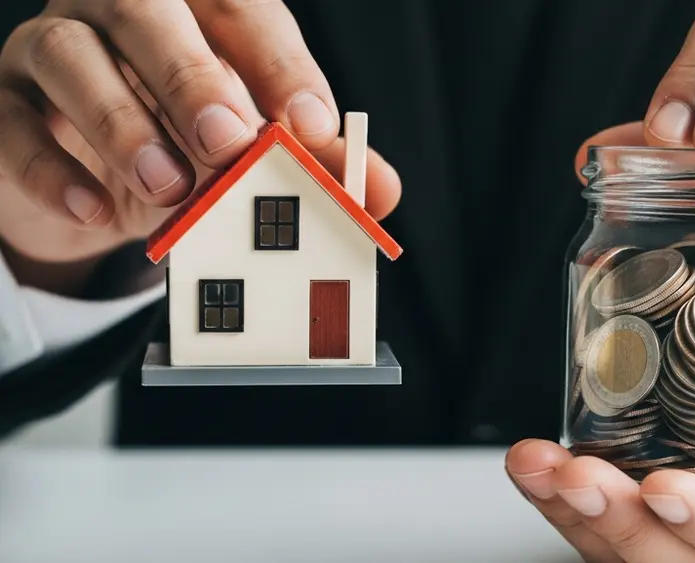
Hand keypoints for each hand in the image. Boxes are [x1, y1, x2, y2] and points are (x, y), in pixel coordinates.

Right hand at [0, 0, 400, 291]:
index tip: (311, 122)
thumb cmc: (187, 151)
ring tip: (169, 187)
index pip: (241, 10)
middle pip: (146, 7)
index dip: (277, 62)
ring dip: (122, 122)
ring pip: (68, 51)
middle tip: (228, 143)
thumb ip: (315, 165)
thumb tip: (379, 189)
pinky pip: (9, 121)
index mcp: (198, 12)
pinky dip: (51, 168)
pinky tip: (96, 210)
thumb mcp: (255, 158)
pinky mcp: (5, 104)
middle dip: (191, 74)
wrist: (96, 186)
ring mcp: (55, 50)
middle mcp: (123, 14)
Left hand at [506, 334, 694, 561]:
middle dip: (618, 523)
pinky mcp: (652, 518)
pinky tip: (531, 468)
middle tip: (576, 472)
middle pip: (674, 561)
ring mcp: (693, 539)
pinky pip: (599, 528)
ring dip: (572, 512)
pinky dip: (557, 501)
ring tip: (534, 466)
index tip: (664, 487)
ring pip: (624, 551)